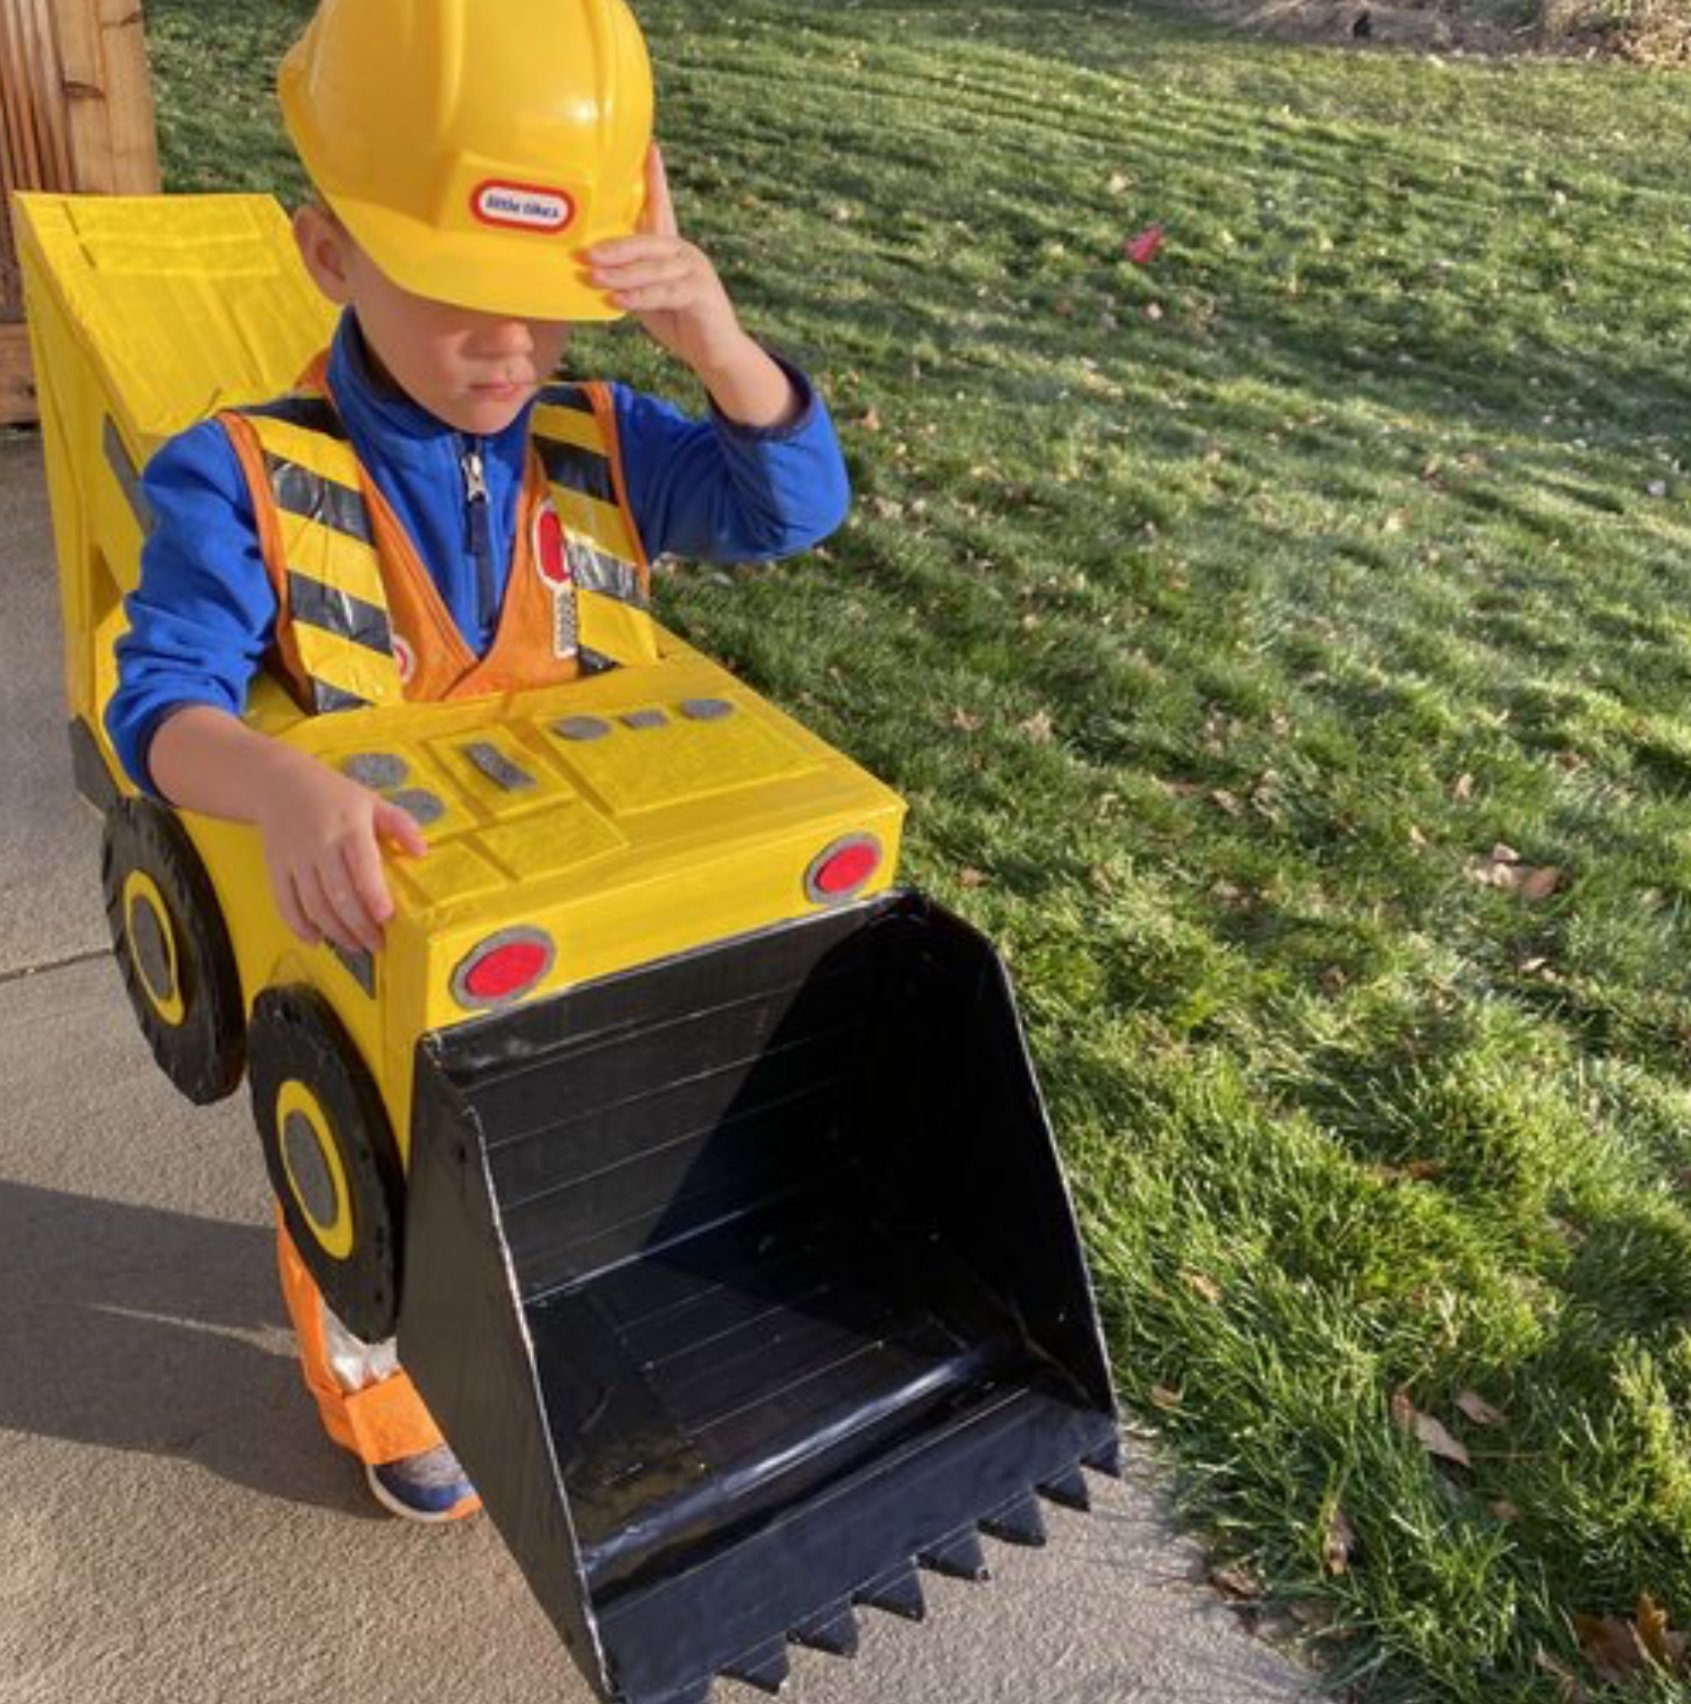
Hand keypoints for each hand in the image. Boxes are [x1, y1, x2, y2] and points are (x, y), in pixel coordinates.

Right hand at [255, 756, 427, 953]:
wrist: (280, 784)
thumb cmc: (335, 796)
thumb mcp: (372, 801)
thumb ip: (400, 825)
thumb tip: (422, 851)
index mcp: (349, 826)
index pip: (361, 863)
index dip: (373, 893)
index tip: (386, 917)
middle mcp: (319, 844)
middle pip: (338, 893)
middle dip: (359, 925)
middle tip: (378, 945)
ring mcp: (294, 858)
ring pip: (313, 904)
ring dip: (335, 931)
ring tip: (356, 946)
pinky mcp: (275, 868)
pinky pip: (285, 903)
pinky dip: (299, 926)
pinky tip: (317, 940)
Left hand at [588, 144, 799, 432]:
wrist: (715, 351)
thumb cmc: (678, 321)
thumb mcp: (646, 296)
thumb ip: (628, 279)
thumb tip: (590, 271)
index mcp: (670, 247)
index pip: (660, 205)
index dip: (654, 176)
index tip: (649, 147)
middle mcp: (684, 251)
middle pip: (647, 239)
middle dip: (615, 245)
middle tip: (585, 253)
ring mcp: (694, 270)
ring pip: (653, 267)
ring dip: (621, 274)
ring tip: (594, 278)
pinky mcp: (700, 292)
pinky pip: (664, 292)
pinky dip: (639, 296)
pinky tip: (618, 300)